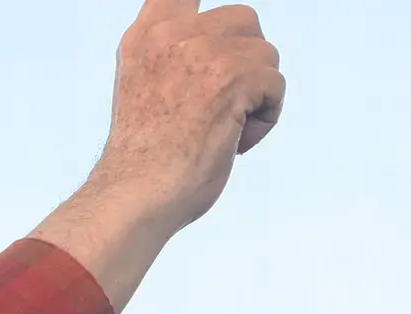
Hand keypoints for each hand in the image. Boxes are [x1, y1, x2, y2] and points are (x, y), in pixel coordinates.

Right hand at [28, 1, 284, 311]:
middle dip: (247, 62)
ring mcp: (201, 52)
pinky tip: (237, 141)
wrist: (136, 195)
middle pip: (244, 20)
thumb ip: (172, 58)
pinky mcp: (232, 76)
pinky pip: (275, 84)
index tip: (218, 61)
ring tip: (229, 128)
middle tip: (225, 106)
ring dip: (258, 93)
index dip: (219, 24)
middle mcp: (171, 34)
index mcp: (146, 35)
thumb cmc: (145, 162)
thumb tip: (225, 54)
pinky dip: (266, 117)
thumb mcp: (144, 88)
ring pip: (266, 53)